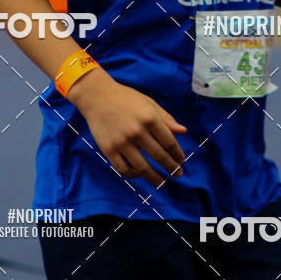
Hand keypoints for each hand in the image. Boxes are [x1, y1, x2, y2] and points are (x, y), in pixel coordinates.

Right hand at [69, 69, 187, 187]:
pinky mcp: (109, 149)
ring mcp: (122, 142)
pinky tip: (139, 174)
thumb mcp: (148, 103)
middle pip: (159, 156)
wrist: (97, 96)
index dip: (177, 153)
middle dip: (171, 168)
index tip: (181, 160)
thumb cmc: (126, 98)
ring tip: (160, 182)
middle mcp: (137, 131)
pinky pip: (124, 169)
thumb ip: (166, 118)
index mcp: (149, 117)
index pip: (169, 142)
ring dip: (154, 178)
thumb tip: (183, 131)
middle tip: (178, 174)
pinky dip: (133, 175)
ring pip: (142, 168)